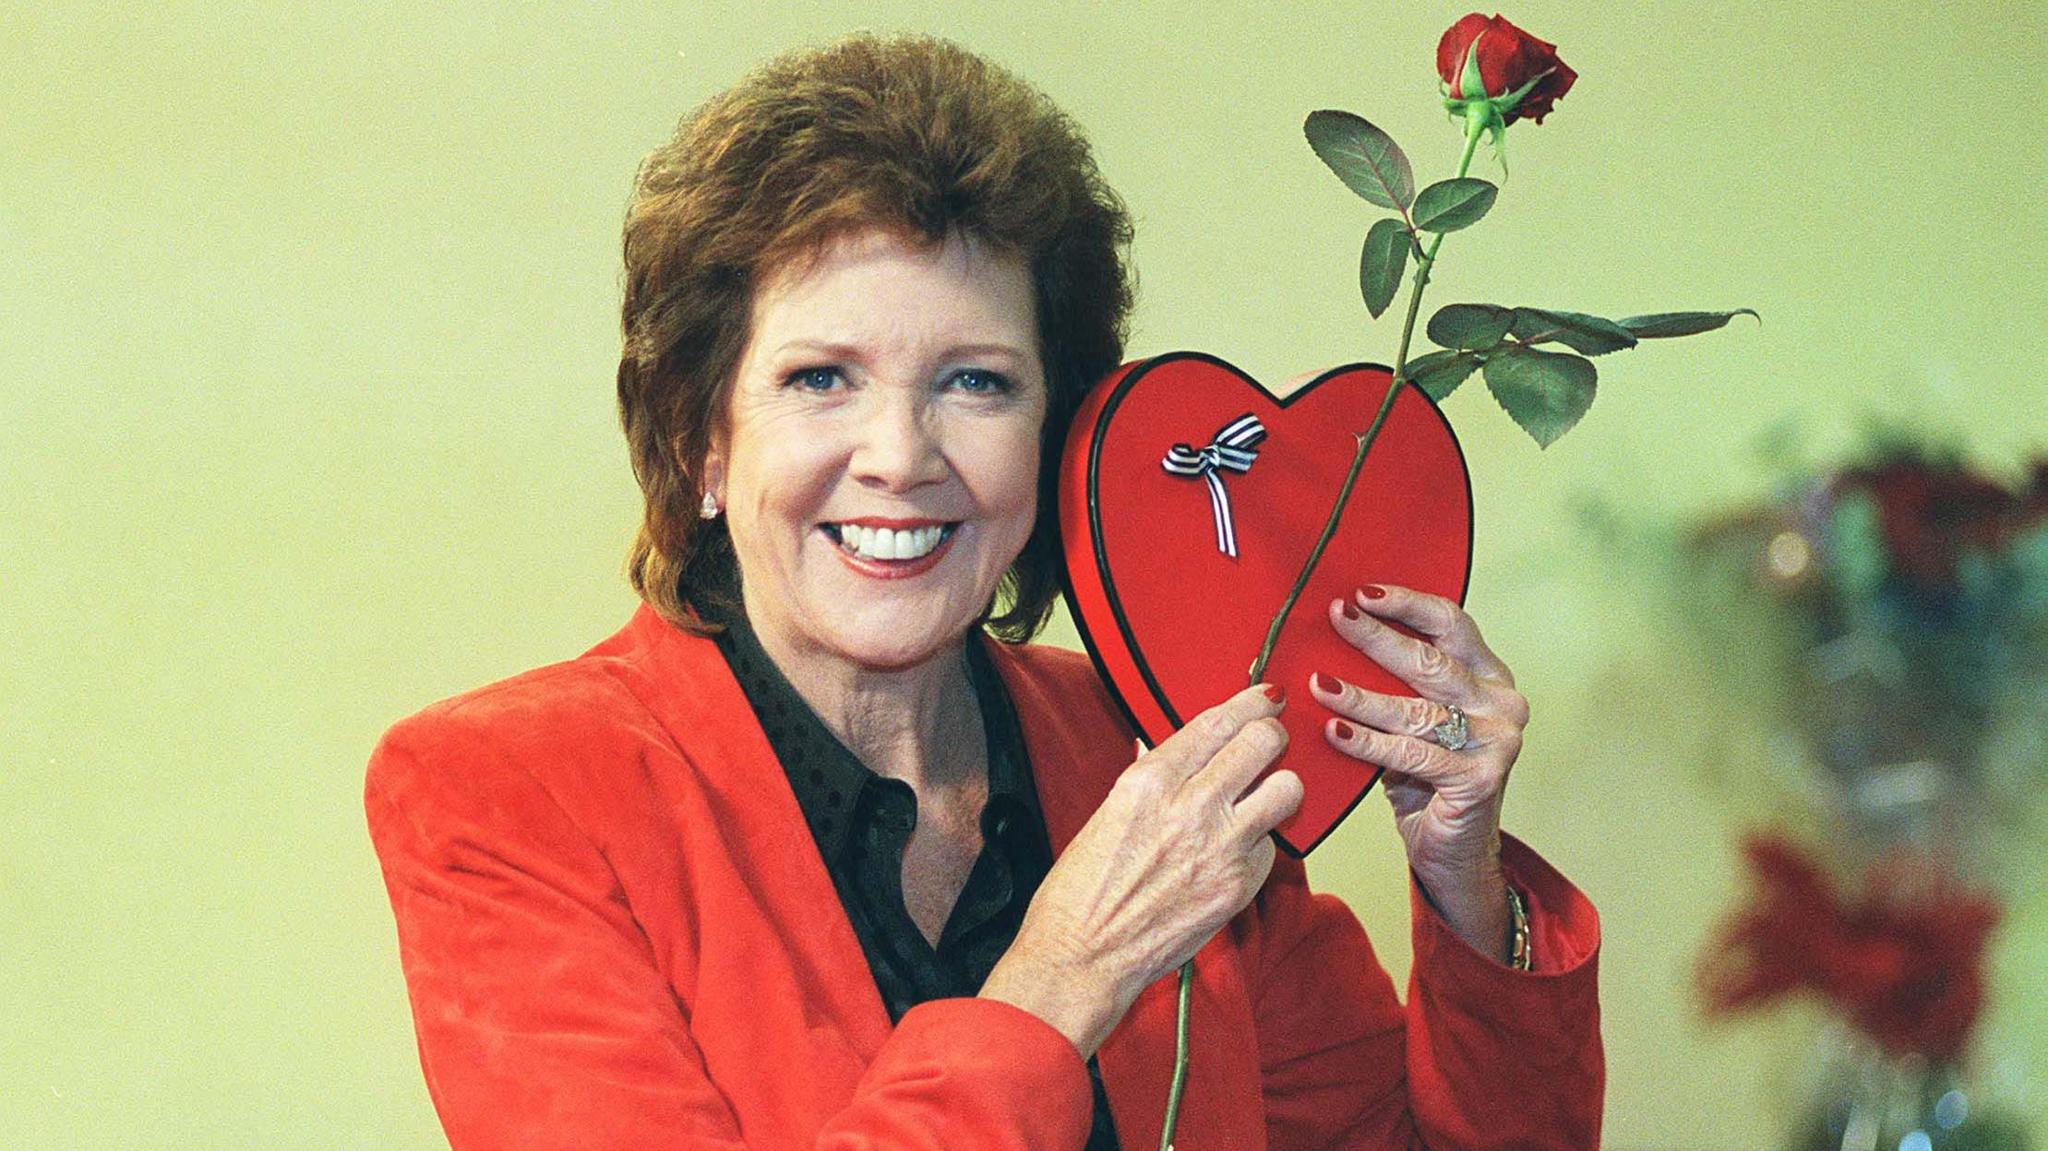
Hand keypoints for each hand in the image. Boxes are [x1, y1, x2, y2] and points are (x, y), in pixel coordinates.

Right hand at [980, 684, 1303, 1056]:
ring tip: (1266, 794)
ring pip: (1287, 791)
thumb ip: (1148, 777)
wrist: (1082, 958)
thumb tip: (1165, 746)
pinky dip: (1261, 845)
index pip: (1218, 722)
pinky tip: (1238, 851)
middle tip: (1271, 742)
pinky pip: (1272, 849)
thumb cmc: (1081, 892)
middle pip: (1264, 743)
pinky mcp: (1238, 887)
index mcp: (1149, 781)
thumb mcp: (1107, 813)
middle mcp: (1190, 806)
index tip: (1265, 698)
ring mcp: (1220, 848)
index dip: (1250, 703)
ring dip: (1281, 788)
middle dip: (1273, 736)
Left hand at [1311, 584, 1528, 960]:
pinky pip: (1411, 753)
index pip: (1451, 624)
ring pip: (1416, 710)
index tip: (1361, 593)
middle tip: (1335, 617)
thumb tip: (1330, 642)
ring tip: (1319, 683)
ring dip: (1361, 695)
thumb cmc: (1425, 777)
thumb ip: (1392, 683)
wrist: (1452, 850)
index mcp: (1488, 675)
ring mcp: (1497, 741)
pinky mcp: (1480, 778)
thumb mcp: (1411, 720)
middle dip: (1376, 637)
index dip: (1407, 604)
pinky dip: (1368, 743)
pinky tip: (1335, 732)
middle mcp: (1501, 702)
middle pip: (1430, 661)